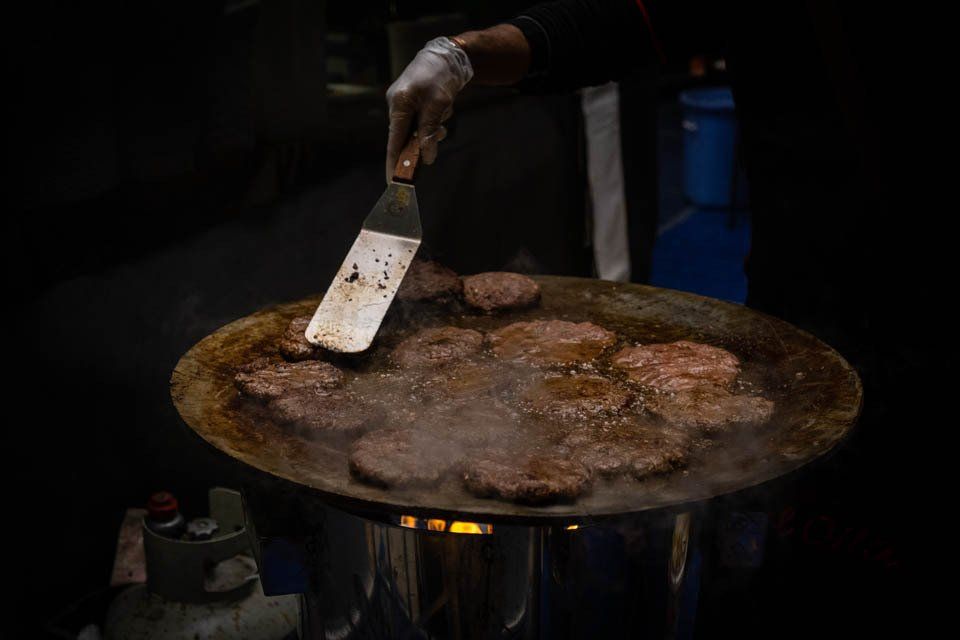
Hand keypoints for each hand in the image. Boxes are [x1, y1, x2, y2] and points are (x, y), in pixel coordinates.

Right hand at [385, 37, 472, 180]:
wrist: (447, 56)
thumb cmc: (440, 76)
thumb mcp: (437, 105)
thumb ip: (429, 132)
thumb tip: (427, 158)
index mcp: (398, 105)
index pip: (393, 142)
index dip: (393, 164)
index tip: (393, 182)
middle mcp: (397, 106)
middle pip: (405, 138)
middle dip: (423, 140)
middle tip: (439, 133)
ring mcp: (404, 106)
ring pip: (418, 131)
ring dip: (433, 128)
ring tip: (444, 111)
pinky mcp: (413, 106)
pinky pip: (423, 123)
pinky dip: (435, 121)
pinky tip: (443, 107)